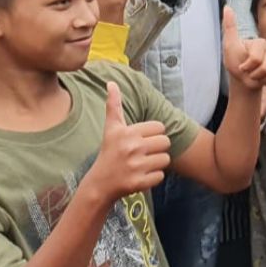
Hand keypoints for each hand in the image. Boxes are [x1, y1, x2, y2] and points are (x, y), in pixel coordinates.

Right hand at [86, 82, 170, 203]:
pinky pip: (161, 176)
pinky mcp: (139, 183)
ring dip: (157, 163)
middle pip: (165, 142)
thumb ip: (114, 105)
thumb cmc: (109, 152)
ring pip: (166, 160)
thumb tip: (111, 83)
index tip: (141, 140)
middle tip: (143, 153)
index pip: (160, 127)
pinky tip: (140, 176)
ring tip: (142, 164)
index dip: (153, 134)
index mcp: (128, 132)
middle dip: (157, 148)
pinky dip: (153, 177)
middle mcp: (132, 148)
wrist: (99, 184)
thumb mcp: (111, 128)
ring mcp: (135, 166)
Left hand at [223, 5, 265, 91]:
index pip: (256, 58)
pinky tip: (264, 80)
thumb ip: (230, 27)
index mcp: (261, 42)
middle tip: (249, 72)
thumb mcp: (230, 46)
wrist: (244, 80)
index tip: (241, 66)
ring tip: (256, 76)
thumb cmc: (235, 64)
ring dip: (261, 80)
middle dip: (254, 75)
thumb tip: (227, 7)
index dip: (247, 66)